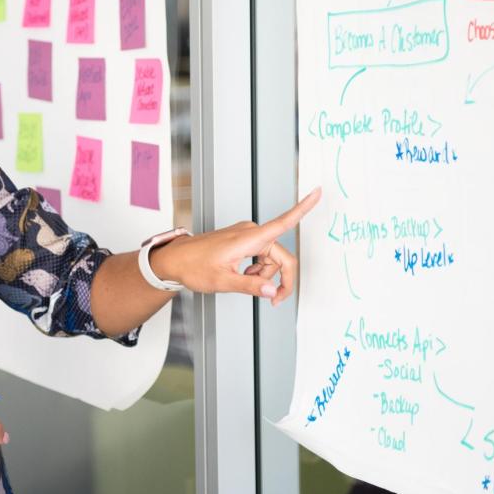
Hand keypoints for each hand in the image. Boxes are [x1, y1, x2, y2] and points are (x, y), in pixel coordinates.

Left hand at [151, 187, 321, 305]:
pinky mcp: (242, 240)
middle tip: (274, 300)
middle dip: (280, 278)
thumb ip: (251, 286)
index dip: (303, 208)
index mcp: (249, 238)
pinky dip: (258, 269)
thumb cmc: (193, 266)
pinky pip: (261, 256)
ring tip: (244, 283)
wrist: (175, 260)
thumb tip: (273, 291)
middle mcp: (251, 232)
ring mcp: (246, 235)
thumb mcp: (223, 281)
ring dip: (265, 275)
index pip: (283, 222)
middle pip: (281, 256)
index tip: (318, 193)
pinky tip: (243, 275)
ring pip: (271, 259)